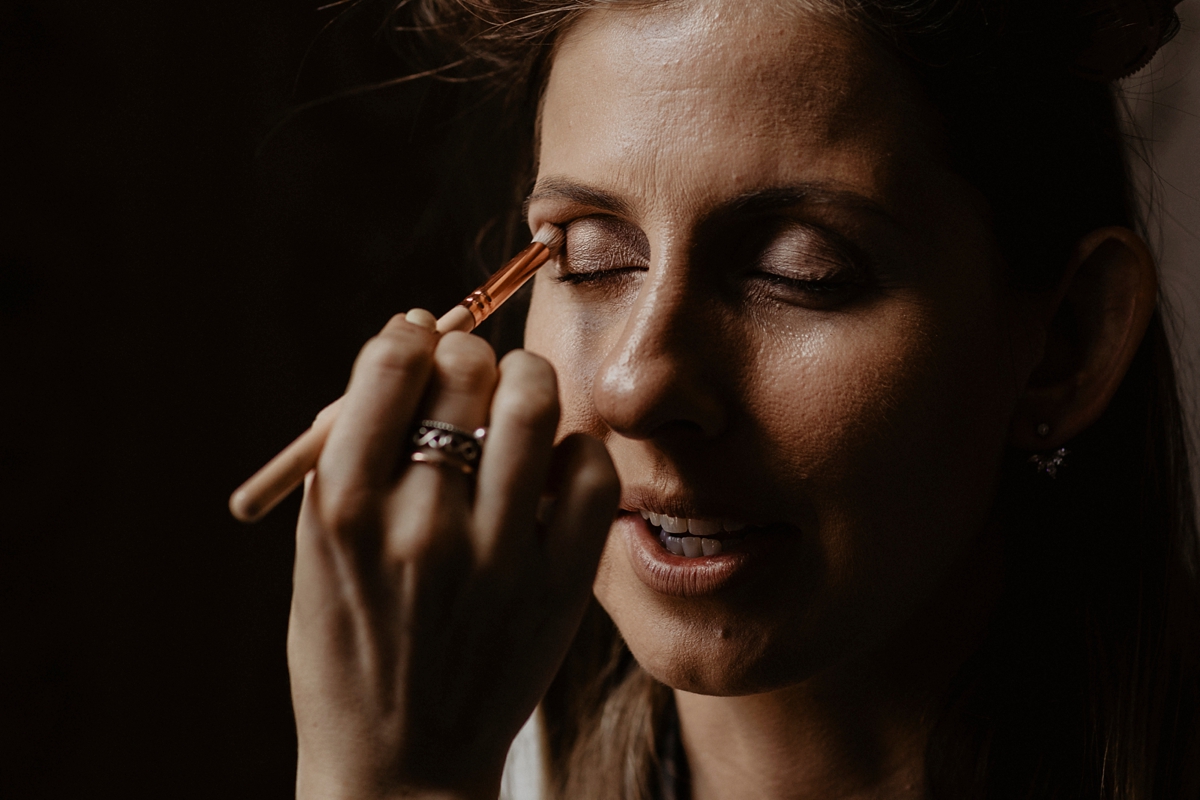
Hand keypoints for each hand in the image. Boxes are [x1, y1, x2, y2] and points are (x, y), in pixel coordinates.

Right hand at [288, 311, 619, 799]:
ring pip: (536, 404)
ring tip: (518, 406)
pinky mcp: (557, 588)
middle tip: (470, 384)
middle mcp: (419, 528)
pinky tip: (551, 472)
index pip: (392, 361)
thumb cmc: (350, 639)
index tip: (419, 347)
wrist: (398, 765)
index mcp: (343, 509)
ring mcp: (495, 560)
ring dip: (528, 384)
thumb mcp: (318, 545)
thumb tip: (417, 330)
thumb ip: (355, 443)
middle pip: (468, 371)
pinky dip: (575, 452)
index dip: (411, 338)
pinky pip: (591, 471)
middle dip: (470, 358)